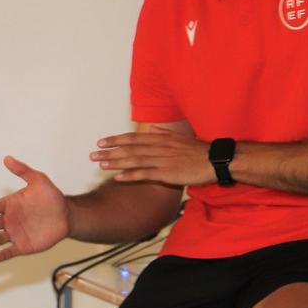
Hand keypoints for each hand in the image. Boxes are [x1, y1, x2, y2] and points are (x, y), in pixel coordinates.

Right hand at [0, 156, 70, 262]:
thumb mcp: (38, 180)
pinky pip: (9, 252)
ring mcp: (15, 233)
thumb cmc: (52, 197)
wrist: (67, 215)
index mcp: (10, 204)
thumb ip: (23, 171)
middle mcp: (9, 219)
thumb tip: (7, 158)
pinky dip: (1, 255)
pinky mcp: (22, 246)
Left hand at [90, 126, 215, 186]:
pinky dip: (130, 175)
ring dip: (116, 162)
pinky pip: (145, 174)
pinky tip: (118, 178)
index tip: (102, 142)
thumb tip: (153, 129)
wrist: (214, 159)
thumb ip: (165, 133)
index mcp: (161, 138)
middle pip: (130, 148)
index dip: (116, 139)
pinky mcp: (167, 173)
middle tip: (93, 154)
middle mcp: (159, 147)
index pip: (134, 138)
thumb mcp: (180, 138)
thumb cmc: (198, 150)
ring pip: (134, 160)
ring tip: (100, 165)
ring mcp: (162, 160)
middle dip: (110, 151)